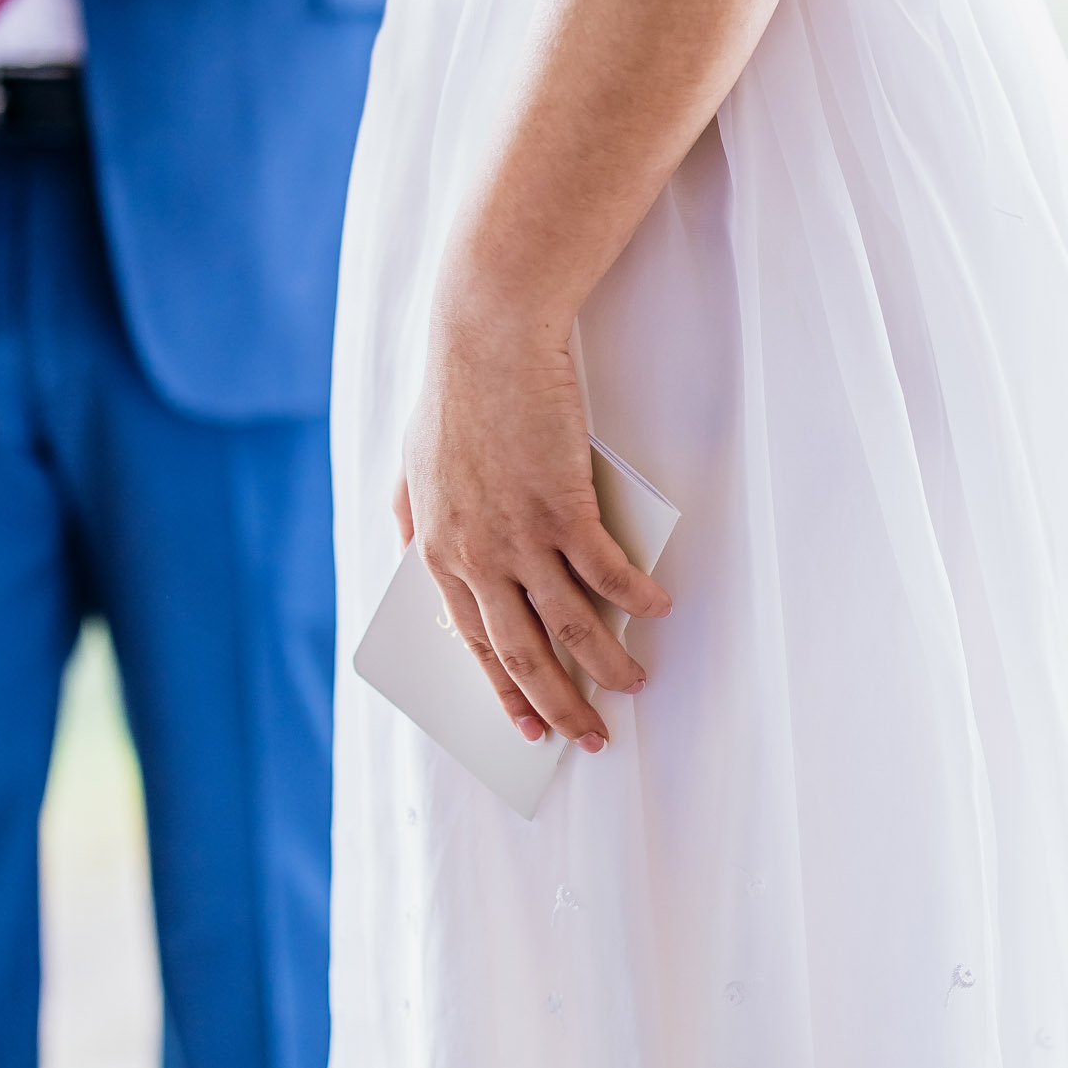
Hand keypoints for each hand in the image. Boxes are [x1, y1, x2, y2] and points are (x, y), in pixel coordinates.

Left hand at [398, 312, 671, 752]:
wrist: (488, 333)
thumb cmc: (456, 390)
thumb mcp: (414, 463)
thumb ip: (410, 518)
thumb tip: (408, 560)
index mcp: (437, 551)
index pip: (473, 644)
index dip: (506, 691)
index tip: (531, 725)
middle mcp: (475, 557)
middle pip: (521, 653)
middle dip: (559, 702)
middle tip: (590, 734)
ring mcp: (521, 537)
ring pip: (570, 626)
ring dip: (607, 664)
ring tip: (635, 683)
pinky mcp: (565, 508)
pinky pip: (609, 573)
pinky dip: (636, 599)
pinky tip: (658, 610)